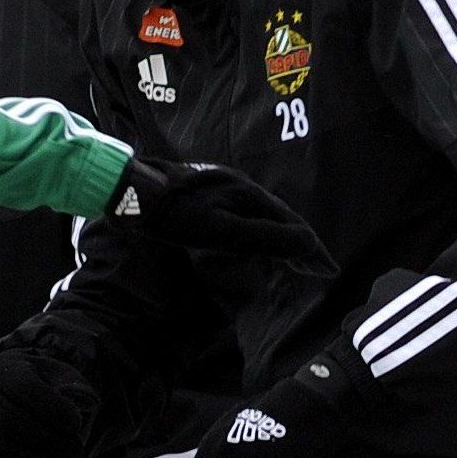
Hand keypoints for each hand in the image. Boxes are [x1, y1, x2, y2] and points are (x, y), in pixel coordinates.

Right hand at [0, 336, 99, 457]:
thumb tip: (83, 406)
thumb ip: (78, 390)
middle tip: (77, 453)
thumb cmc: (47, 388)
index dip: (54, 410)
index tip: (77, 423)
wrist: (15, 399)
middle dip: (50, 442)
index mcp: (4, 370)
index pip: (24, 389)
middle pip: (10, 423)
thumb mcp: (65, 379)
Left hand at [109, 158, 330, 276]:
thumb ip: (263, 238)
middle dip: (300, 245)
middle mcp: (239, 186)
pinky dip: (256, 230)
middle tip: (316, 268)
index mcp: (249, 194)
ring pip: (261, 216)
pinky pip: (242, 214)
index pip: (291, 226)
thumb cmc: (172, 215)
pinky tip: (250, 240)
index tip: (328, 271)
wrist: (128, 192)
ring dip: (279, 237)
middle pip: (279, 219)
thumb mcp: (221, 232)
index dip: (311, 251)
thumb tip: (306, 244)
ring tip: (291, 260)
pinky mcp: (203, 192)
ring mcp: (221, 187)